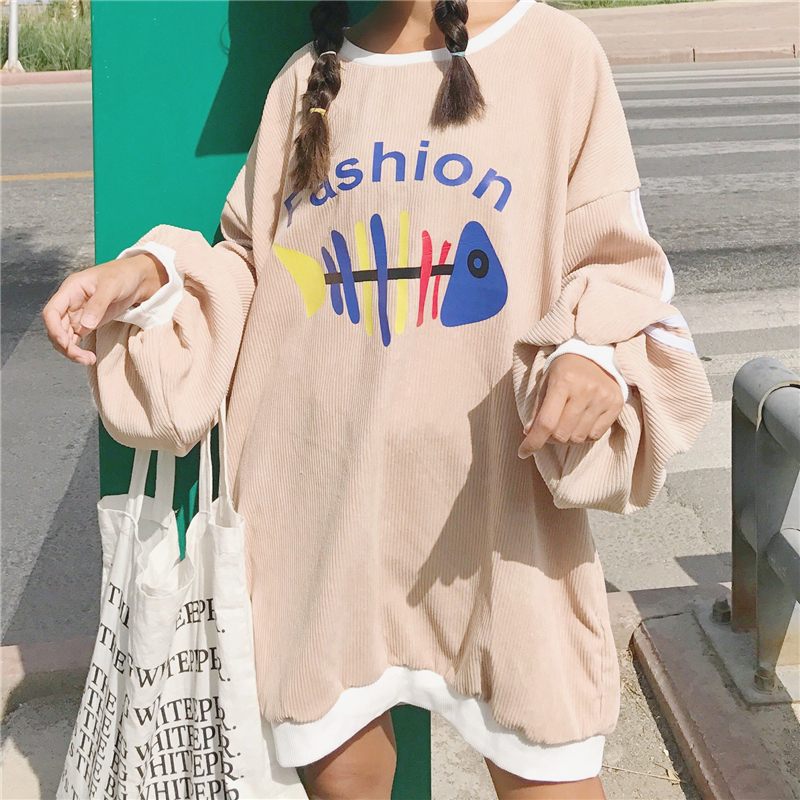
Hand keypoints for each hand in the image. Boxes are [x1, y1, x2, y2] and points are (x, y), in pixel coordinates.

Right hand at [41, 253, 167, 365]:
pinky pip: (76, 339)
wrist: (136, 279)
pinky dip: (78, 349)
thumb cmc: (122, 275)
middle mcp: (70, 303)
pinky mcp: (87, 323)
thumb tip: (86, 325)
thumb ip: (98, 304)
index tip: (65, 342)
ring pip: (64, 336)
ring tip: (88, 360)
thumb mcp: (111, 286)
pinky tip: (88, 357)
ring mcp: (78, 314)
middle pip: (56, 327)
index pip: (51, 311)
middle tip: (81, 357)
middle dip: (64, 344)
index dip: (54, 328)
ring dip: (71, 350)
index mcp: (70, 290)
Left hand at [518, 352, 624, 458]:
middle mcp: (585, 390)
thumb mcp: (545, 382)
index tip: (522, 453)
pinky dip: (583, 436)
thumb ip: (537, 408)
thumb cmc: (564, 369)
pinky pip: (595, 435)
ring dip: (566, 439)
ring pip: (578, 438)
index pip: (546, 422)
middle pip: (562, 434)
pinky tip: (579, 424)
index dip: (532, 442)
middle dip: (549, 439)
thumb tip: (529, 434)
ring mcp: (603, 398)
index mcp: (563, 381)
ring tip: (563, 426)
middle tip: (546, 432)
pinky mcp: (616, 404)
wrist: (595, 353)